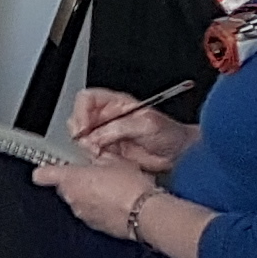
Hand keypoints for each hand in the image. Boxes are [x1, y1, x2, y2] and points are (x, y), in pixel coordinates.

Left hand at [34, 156, 157, 238]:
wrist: (145, 213)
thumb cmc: (130, 185)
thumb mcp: (115, 161)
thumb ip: (98, 158)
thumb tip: (94, 158)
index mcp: (70, 179)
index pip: (42, 175)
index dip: (45, 170)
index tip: (51, 167)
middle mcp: (71, 198)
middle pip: (63, 188)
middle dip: (75, 182)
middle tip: (94, 175)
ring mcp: (80, 213)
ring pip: (77, 201)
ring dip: (88, 196)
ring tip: (110, 190)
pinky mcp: (93, 226)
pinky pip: (90, 213)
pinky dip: (98, 208)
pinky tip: (115, 203)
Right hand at [68, 87, 190, 172]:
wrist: (179, 155)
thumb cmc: (170, 134)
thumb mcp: (146, 124)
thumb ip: (118, 127)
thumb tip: (95, 136)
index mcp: (116, 104)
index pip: (86, 99)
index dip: (81, 111)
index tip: (84, 127)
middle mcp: (107, 118)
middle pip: (77, 118)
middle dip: (80, 131)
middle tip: (90, 142)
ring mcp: (105, 135)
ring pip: (80, 137)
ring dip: (85, 146)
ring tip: (100, 151)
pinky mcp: (106, 151)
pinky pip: (88, 153)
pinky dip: (91, 157)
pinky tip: (104, 158)